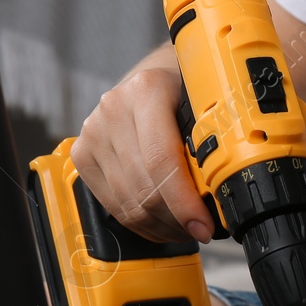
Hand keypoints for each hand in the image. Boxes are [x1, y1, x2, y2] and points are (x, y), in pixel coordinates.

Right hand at [71, 59, 213, 243]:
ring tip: (184, 229)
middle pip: (144, 187)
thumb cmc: (181, 88)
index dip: (184, 202)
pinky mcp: (81, 154)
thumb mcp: (204, 100)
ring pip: (128, 202)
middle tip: (201, 230)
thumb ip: (213, 136)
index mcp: (147, 90)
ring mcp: (93, 132)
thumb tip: (223, 189)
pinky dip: (140, 223)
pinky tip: (160, 224)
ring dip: (160, 226)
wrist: (151, 76)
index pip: (162, 160)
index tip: (204, 225)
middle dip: (176, 220)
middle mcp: (114, 109)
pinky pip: (112, 204)